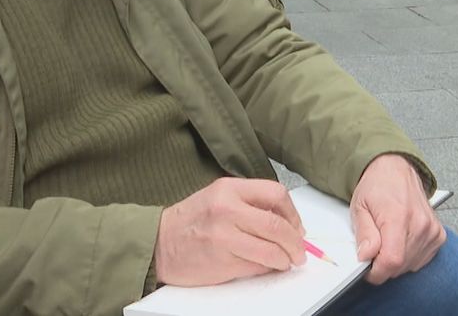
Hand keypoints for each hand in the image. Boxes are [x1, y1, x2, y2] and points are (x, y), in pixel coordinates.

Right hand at [154, 178, 306, 286]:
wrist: (157, 243)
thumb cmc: (189, 221)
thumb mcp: (218, 197)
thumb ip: (249, 203)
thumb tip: (286, 222)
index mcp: (229, 189)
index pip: (276, 194)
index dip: (293, 214)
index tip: (297, 226)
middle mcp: (227, 210)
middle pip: (277, 225)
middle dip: (295, 242)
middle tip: (300, 251)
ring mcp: (224, 237)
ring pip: (271, 250)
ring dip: (285, 259)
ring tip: (285, 261)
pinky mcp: (222, 261)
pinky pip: (257, 267)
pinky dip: (268, 268)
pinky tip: (267, 266)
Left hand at [349, 155, 445, 284]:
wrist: (396, 169)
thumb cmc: (377, 186)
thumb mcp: (360, 207)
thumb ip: (364, 234)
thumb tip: (366, 256)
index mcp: (398, 216)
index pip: (392, 260)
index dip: (377, 272)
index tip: (368, 270)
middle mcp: (420, 224)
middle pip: (401, 265)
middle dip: (383, 264)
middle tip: (374, 249)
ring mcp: (431, 230)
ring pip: (411, 265)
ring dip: (396, 261)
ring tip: (387, 240)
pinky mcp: (438, 234)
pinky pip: (422, 259)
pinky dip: (409, 257)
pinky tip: (401, 241)